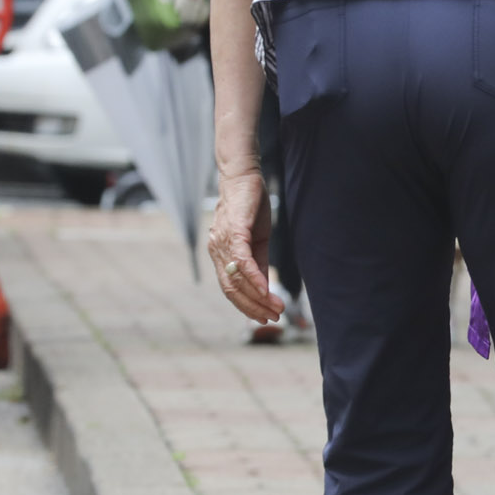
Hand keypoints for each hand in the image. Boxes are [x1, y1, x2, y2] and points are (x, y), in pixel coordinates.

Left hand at [208, 168, 280, 322]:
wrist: (244, 177)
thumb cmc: (250, 207)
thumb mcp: (257, 240)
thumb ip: (259, 264)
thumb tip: (265, 288)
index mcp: (221, 255)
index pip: (231, 289)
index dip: (247, 306)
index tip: (266, 317)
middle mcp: (217, 251)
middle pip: (232, 289)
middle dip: (253, 307)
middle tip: (274, 317)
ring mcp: (223, 242)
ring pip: (237, 279)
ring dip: (258, 297)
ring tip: (277, 307)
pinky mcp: (234, 231)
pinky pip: (243, 261)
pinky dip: (254, 278)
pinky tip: (266, 290)